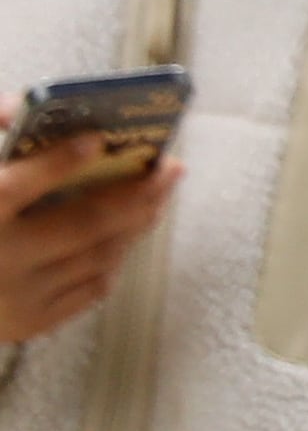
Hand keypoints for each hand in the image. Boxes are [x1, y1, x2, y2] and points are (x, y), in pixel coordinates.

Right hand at [0, 147, 175, 344]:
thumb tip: (22, 107)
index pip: (15, 187)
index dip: (58, 162)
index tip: (96, 139)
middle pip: (82, 223)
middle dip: (136, 192)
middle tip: (169, 167)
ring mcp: (17, 297)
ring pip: (99, 254)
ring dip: (137, 222)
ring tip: (158, 195)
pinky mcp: (31, 323)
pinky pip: (92, 287)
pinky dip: (115, 256)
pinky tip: (127, 233)